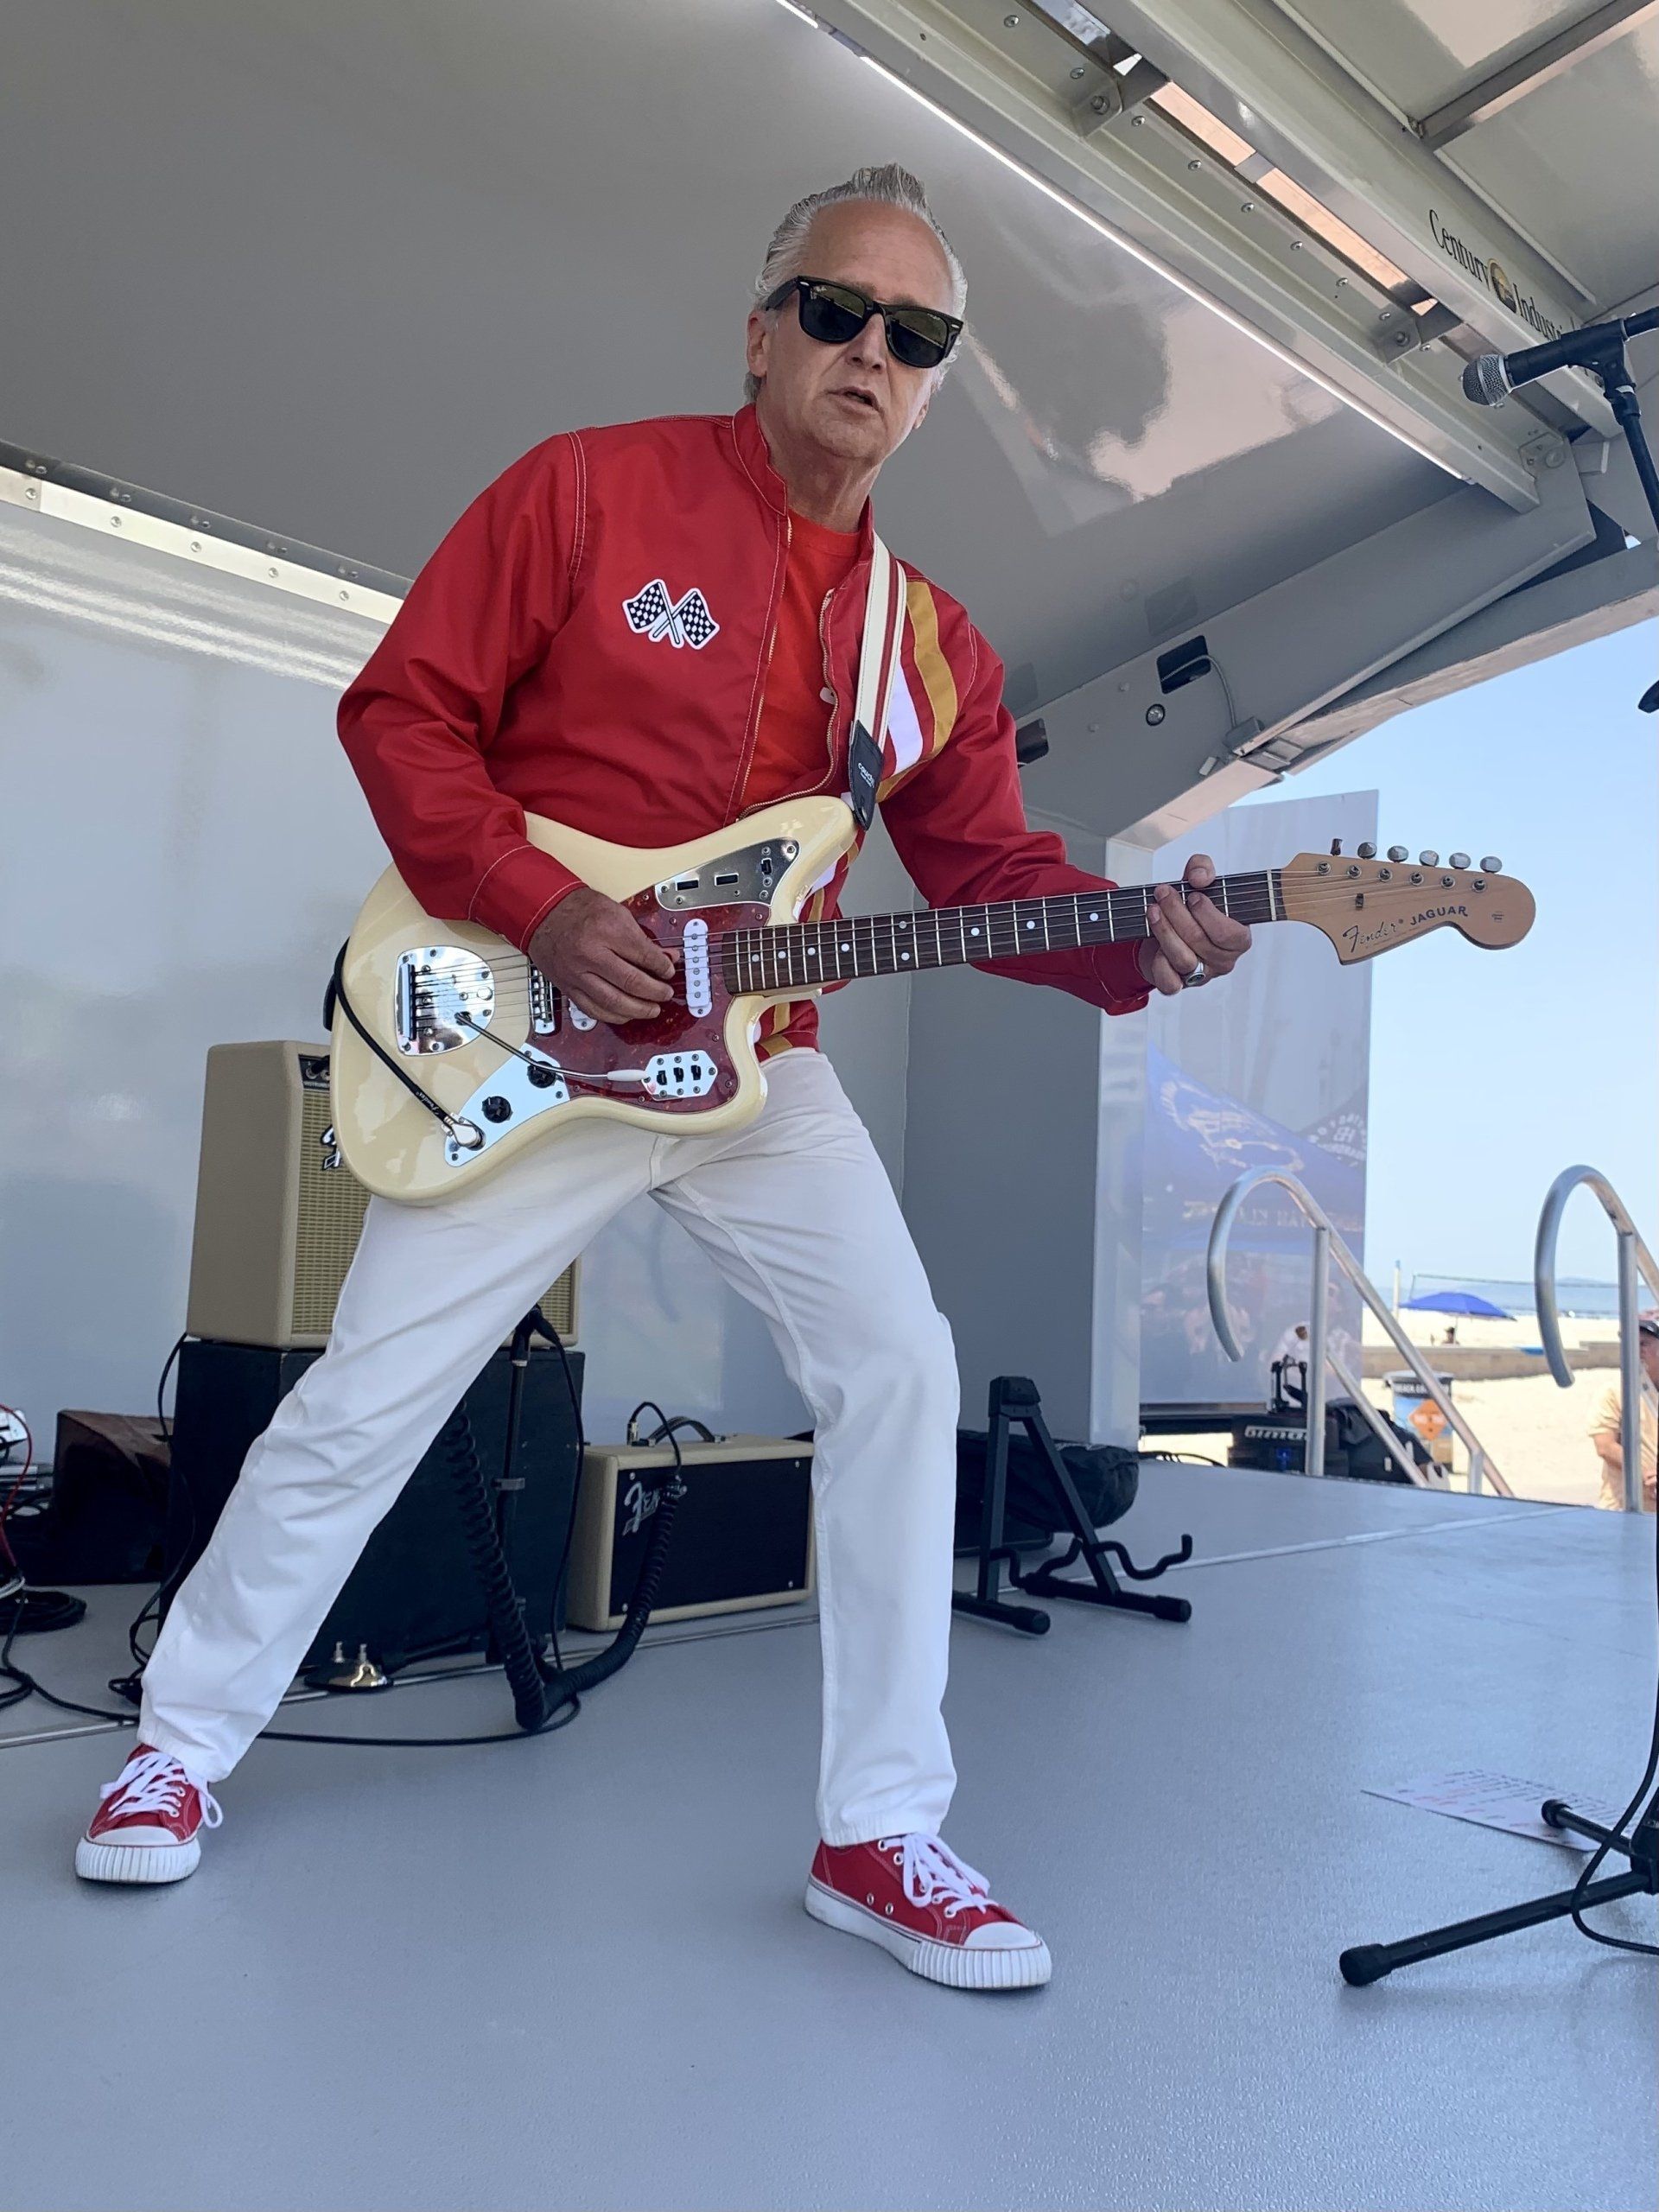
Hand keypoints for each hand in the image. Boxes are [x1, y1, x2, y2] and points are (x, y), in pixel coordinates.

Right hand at [528, 886, 675, 1023]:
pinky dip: (614, 1016)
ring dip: (638, 1010)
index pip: (644, 956)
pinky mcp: (568, 987)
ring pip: (613, 1002)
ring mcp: (577, 973)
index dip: (662, 967)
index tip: (668, 971)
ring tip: (652, 1009)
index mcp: (606, 930)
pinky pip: (593, 1010)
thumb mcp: (617, 913)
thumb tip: (666, 957)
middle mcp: (590, 954)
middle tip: (665, 994)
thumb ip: (642, 938)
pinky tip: (627, 1015)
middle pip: (631, 982)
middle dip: (655, 992)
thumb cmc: (580, 910)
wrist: (544, 913)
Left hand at [1136, 853, 1252, 995]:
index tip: (1192, 894)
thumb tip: (1199, 877)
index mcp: (1238, 938)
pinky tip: (1153, 943)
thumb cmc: (1189, 908)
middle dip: (1177, 913)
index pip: (1230, 933)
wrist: (1164, 931)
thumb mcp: (1198, 882)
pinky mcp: (1178, 985)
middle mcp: (1223, 960)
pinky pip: (1170, 983)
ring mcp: (1201, 975)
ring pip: (1183, 958)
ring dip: (1164, 930)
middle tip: (1163, 893)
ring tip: (1152, 910)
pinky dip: (1159, 963)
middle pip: (1200, 941)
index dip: (1208, 914)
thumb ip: (1202, 868)